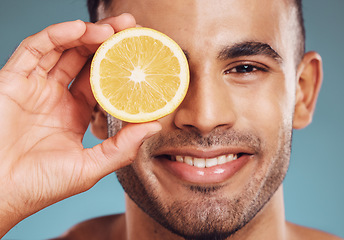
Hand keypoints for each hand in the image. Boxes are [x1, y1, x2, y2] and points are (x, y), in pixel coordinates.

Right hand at [0, 14, 160, 235]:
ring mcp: (34, 87)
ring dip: (87, 34)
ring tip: (113, 27)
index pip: (101, 81)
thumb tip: (156, 125)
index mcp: (74, 114)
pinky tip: (79, 28)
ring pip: (63, 49)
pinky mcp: (12, 81)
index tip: (141, 54)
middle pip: (84, 60)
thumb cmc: (40, 186)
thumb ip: (122, 147)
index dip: (119, 66)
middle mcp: (55, 97)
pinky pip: (34, 50)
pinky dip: (55, 35)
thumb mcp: (90, 167)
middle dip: (108, 41)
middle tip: (132, 28)